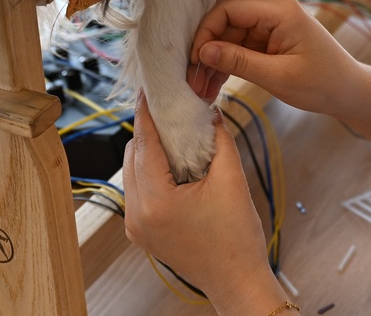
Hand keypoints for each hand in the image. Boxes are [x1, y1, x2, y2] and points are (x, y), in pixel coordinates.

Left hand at [122, 94, 285, 313]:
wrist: (237, 280)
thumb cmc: (236, 237)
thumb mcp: (231, 180)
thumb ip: (220, 139)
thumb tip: (211, 111)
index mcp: (156, 201)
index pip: (145, 144)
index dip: (147, 114)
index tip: (150, 91)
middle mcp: (137, 214)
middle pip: (133, 156)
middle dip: (149, 132)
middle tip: (168, 110)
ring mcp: (136, 226)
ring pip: (133, 173)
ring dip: (148, 152)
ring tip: (172, 135)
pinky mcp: (141, 233)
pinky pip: (138, 191)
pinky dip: (150, 173)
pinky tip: (171, 163)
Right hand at [188, 0, 364, 117]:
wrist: (349, 92)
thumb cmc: (324, 82)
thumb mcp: (278, 76)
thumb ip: (239, 61)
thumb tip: (203, 51)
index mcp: (278, 9)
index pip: (227, 9)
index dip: (205, 33)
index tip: (194, 60)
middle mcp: (272, 9)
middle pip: (224, 22)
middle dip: (205, 51)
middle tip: (192, 81)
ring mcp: (269, 23)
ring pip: (227, 37)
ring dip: (213, 62)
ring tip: (199, 90)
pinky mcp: (267, 38)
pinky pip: (238, 47)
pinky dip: (225, 65)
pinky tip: (212, 86)